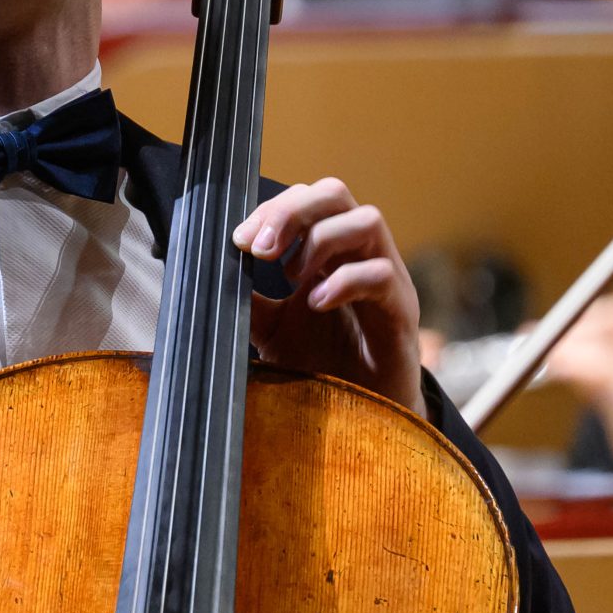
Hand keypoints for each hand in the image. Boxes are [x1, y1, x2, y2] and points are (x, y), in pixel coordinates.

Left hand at [233, 179, 424, 417]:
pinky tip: (314, 304)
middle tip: (260, 248)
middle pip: (336, 194)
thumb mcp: (272, 331)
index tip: (240, 239)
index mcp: (329, 252)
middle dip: (292, 210)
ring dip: (319, 240)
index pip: (306, 199)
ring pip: (367, 220)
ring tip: (292, 278)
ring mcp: (386, 279)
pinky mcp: (401, 311)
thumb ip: (248, 302)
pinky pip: (381, 274)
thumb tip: (211, 276)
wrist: (362, 418)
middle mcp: (359, 255)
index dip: (272, 209)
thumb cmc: (323, 366)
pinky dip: (342, 281)